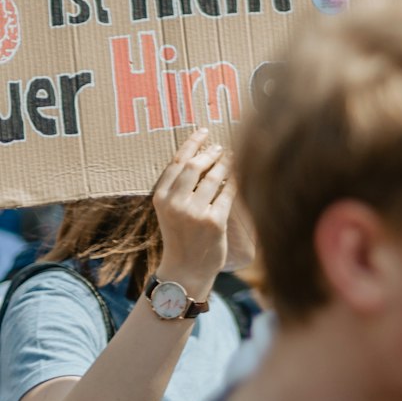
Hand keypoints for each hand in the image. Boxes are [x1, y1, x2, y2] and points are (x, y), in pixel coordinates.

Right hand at [151, 130, 233, 297]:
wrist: (185, 269)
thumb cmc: (180, 236)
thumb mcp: (169, 210)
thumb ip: (177, 186)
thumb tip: (201, 153)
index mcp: (160, 198)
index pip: (177, 162)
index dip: (192, 143)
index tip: (203, 131)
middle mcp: (175, 203)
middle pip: (195, 166)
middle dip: (210, 152)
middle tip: (220, 147)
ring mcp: (194, 213)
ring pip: (214, 177)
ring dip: (226, 164)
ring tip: (231, 157)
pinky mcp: (214, 222)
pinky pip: (229, 193)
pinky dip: (235, 181)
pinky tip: (240, 175)